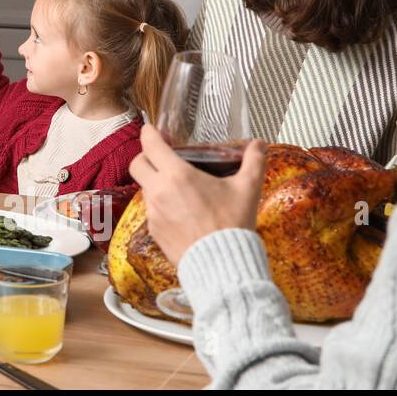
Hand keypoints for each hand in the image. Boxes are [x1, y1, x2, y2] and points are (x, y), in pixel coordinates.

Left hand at [127, 124, 268, 264]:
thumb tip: (259, 144)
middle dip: (146, 157)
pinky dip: (160, 205)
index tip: (152, 130)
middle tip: (161, 157)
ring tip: (177, 187)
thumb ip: (254, 162)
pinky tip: (180, 210)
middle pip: (137, 164)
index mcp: (177, 176)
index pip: (150, 145)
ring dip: (155, 183)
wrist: (221, 265)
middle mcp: (159, 191)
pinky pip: (151, 211)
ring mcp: (153, 213)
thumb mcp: (248, 189)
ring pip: (144, 188)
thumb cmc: (233, 224)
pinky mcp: (153, 231)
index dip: (149, 133)